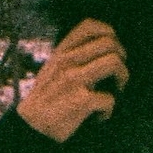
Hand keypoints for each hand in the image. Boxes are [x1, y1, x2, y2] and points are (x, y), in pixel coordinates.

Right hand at [17, 19, 128, 142]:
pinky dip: (108, 111)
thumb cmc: (45, 99)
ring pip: (114, 62)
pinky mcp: (81, 100)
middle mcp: (67, 61)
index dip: (109, 34)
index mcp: (61, 52)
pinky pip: (110, 99)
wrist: (30, 126)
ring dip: (122, 77)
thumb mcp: (51, 69)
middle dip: (121, 59)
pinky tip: (99, 116)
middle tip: (117, 75)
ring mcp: (74, 79)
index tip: (111, 51)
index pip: (89, 26)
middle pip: (109, 43)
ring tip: (116, 89)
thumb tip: (99, 47)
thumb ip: (69, 57)